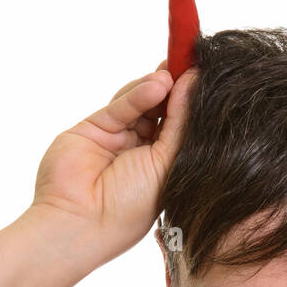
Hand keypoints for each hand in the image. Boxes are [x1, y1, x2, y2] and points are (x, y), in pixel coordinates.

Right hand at [27, 59, 196, 263]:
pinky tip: (156, 86)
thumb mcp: (166, 165)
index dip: (193, 106)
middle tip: (190, 65)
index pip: (183, 130)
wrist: (78, 221)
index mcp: (165, 169)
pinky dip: (137, 95)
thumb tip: (196, 86)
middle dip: (176, 90)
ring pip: (141, 105)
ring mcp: (118, 140)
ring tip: (170, 77)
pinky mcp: (95, 128)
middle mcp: (142, 153)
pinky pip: (121, 107)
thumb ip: (181, 125)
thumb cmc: (129, 207)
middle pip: (163, 112)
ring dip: (157, 89)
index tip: (208, 79)